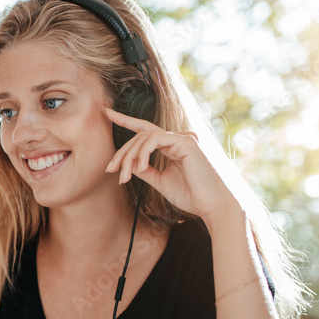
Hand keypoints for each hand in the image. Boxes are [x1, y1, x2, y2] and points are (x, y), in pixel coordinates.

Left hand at [103, 109, 238, 220]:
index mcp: (172, 146)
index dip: (125, 120)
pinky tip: (140, 167)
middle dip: (122, 153)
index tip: (107, 113)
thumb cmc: (190, 195)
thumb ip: (145, 169)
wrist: (210, 205)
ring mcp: (182, 138)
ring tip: (124, 176)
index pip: (145, 130)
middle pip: (140, 135)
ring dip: (129, 157)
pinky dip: (142, 153)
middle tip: (110, 170)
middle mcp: (177, 139)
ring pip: (144, 137)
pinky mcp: (186, 142)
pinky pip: (154, 140)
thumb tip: (128, 162)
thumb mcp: (160, 180)